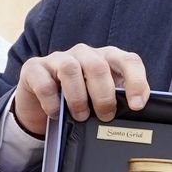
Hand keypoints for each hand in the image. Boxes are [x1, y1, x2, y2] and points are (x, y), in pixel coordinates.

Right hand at [12, 44, 147, 137]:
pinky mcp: (34, 68)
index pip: (129, 61)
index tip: (137, 105)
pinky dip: (52, 102)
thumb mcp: (101, 100)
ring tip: (81, 116)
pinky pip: (44, 83)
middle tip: (105, 116)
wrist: (41, 109)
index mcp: (107, 59)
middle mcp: (84, 54)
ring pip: (71, 69)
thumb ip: (119, 100)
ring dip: (78, 98)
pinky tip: (56, 114)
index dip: (136, 81)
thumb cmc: (79, 102)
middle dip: (104, 95)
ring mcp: (58, 59)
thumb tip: (136, 112)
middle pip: (98, 66)